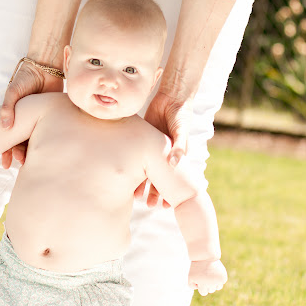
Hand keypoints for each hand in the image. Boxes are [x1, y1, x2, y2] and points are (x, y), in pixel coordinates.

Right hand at [0, 59, 63, 168]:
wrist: (46, 66)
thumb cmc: (26, 77)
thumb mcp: (12, 91)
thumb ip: (7, 107)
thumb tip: (5, 127)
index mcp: (14, 116)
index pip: (7, 138)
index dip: (5, 151)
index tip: (5, 163)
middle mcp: (26, 120)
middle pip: (21, 142)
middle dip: (19, 154)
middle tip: (21, 164)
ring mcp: (40, 118)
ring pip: (35, 139)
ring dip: (32, 150)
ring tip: (33, 161)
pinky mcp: (53, 115)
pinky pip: (49, 131)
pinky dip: (48, 141)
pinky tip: (50, 150)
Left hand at [134, 90, 193, 207]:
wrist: (171, 98)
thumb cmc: (180, 115)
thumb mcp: (181, 130)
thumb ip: (179, 146)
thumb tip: (174, 162)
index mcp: (175, 156)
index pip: (171, 179)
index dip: (169, 193)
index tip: (165, 207)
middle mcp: (163, 155)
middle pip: (158, 178)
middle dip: (154, 193)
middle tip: (147, 205)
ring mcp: (151, 149)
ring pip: (145, 170)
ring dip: (141, 183)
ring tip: (135, 197)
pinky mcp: (141, 140)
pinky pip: (136, 156)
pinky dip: (132, 165)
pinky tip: (124, 174)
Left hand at [188, 259, 227, 294]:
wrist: (205, 256)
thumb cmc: (196, 266)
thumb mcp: (190, 276)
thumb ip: (191, 285)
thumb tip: (198, 289)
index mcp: (203, 285)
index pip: (203, 293)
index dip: (201, 287)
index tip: (201, 280)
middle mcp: (211, 285)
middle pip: (211, 290)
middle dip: (208, 284)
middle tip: (206, 275)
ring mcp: (218, 281)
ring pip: (217, 287)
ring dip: (214, 283)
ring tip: (210, 274)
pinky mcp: (223, 278)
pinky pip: (222, 282)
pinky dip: (219, 278)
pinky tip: (216, 272)